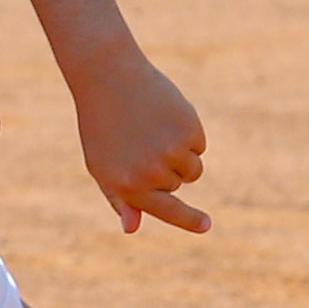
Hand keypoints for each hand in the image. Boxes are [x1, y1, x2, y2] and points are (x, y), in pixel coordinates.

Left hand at [70, 50, 210, 233]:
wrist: (108, 78)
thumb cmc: (102, 126)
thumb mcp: (102, 166)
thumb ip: (119, 198)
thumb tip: (131, 229)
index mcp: (126, 186)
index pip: (167, 211)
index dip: (189, 220)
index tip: (207, 226)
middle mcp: (150, 174)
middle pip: (178, 185)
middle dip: (166, 169)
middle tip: (141, 141)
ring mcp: (171, 152)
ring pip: (193, 168)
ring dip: (181, 154)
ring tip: (152, 130)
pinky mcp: (189, 130)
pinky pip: (199, 145)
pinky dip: (186, 133)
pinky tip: (163, 116)